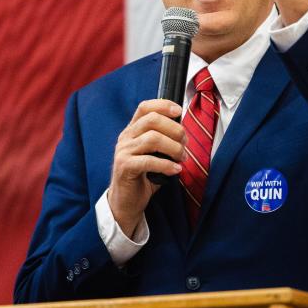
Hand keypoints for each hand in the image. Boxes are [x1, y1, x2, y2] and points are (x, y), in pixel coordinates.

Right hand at [107, 100, 184, 237]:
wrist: (126, 202)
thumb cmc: (144, 177)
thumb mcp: (154, 154)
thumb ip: (163, 141)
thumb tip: (183, 133)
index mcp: (132, 130)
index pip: (145, 107)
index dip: (163, 105)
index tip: (179, 111)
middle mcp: (126, 137)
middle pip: (151, 120)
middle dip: (174, 129)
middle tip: (185, 142)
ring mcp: (123, 151)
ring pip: (152, 138)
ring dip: (173, 147)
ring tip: (182, 157)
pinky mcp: (124, 167)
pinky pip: (148, 160)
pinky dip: (166, 164)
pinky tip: (176, 170)